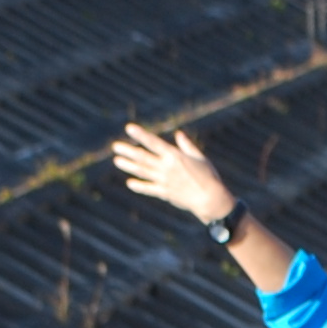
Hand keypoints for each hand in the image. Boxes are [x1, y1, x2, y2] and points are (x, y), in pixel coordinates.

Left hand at [111, 122, 235, 225]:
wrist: (211, 199)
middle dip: (128, 151)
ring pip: (142, 171)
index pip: (153, 143)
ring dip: (129, 166)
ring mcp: (164, 181)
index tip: (129, 128)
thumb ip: (186, 146)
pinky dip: (139, 186)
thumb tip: (178, 134)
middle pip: (143, 157)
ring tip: (117, 161)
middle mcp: (166, 167)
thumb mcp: (199, 157)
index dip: (140, 135)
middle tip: (115, 146)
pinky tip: (130, 183)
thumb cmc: (209, 176)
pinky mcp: (165, 193)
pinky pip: (149, 188)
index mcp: (175, 156)